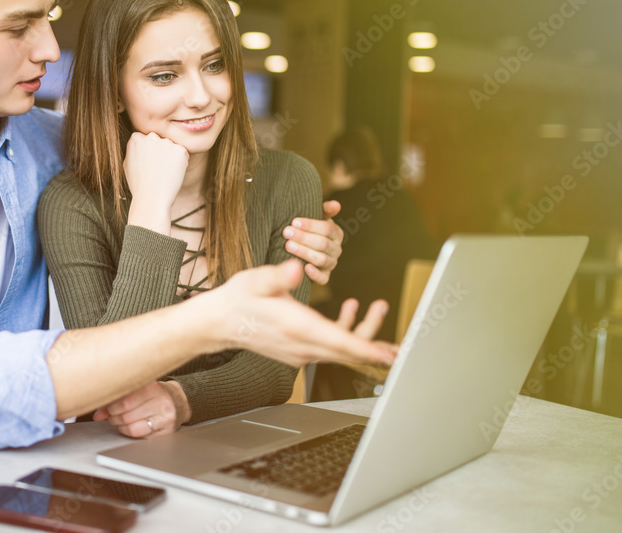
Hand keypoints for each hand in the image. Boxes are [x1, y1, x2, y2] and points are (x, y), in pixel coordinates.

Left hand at [93, 380, 191, 437]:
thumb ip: (118, 397)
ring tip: (117, 419)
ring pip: (131, 426)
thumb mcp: (139, 388)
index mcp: (154, 387)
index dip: (110, 405)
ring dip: (118, 424)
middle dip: (112, 415)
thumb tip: (97, 414)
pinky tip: (126, 425)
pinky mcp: (166, 431)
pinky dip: (127, 431)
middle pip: (126, 414)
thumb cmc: (154, 393)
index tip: (104, 407)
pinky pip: (138, 435)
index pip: (125, 399)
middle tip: (109, 414)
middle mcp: (162, 402)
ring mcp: (165, 418)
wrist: (179, 402)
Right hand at [124, 132, 189, 233]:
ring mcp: (167, 142)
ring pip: (171, 147)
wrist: (151, 198)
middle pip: (159, 140)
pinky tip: (172, 173)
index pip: (145, 139)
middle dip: (160, 151)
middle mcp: (151, 136)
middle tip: (157, 169)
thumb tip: (139, 142)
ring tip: (164, 173)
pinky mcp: (181, 150)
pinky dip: (180, 162)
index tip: (148, 163)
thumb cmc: (138, 185)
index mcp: (136, 138)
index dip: (148, 152)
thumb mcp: (127, 163)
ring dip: (170, 156)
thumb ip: (133, 149)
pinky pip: (182, 154)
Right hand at [208, 259, 396, 367]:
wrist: (219, 323)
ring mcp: (301, 351)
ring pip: (341, 350)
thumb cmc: (238, 299)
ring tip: (377, 306)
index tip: (390, 354)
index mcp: (296, 327)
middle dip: (376, 345)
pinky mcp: (299, 350)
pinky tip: (351, 309)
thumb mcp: (255, 280)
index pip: (340, 342)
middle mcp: (302, 345)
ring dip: (363, 333)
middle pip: (347, 351)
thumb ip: (276, 275)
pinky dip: (345, 332)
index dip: (368, 348)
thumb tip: (293, 267)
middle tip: (402, 343)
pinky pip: (330, 347)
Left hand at [282, 200, 343, 284]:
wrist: (301, 246)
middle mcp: (336, 249)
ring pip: (321, 259)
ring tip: (288, 246)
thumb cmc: (307, 229)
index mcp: (336, 233)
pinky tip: (304, 267)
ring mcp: (331, 264)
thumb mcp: (315, 216)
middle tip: (286, 232)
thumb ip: (325, 210)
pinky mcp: (324, 276)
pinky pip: (323, 278)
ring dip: (304, 252)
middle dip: (303, 237)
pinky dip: (315, 274)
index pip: (327, 229)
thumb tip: (336, 204)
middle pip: (323, 244)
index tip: (294, 222)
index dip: (311, 225)